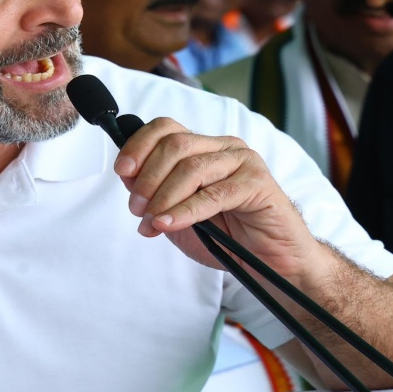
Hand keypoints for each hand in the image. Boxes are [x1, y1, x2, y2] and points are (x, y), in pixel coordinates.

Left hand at [114, 117, 326, 286]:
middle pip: (174, 145)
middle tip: (137, 209)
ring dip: (163, 197)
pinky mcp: (259, 183)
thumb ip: (154, 193)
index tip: (123, 171)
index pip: (166, 128)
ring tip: (152, 222)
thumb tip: (127, 175)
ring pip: (191, 168)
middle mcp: (223, 148)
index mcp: (203, 148)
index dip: (139, 145)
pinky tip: (169, 223)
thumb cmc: (225, 237)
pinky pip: (213, 194)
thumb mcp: (177, 213)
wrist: (269, 263)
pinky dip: (184, 211)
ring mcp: (243, 162)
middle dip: (148, 178)